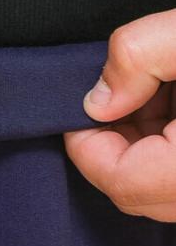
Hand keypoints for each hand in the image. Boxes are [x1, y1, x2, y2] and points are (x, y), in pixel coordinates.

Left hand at [64, 8, 175, 220]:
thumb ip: (142, 54)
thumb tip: (98, 96)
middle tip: (121, 95)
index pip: (121, 181)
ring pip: (159, 189)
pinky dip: (168, 147)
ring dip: (145, 144)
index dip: (88, 146)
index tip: (78, 111)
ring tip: (161, 91)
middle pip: (137, 191)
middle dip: (116, 143)